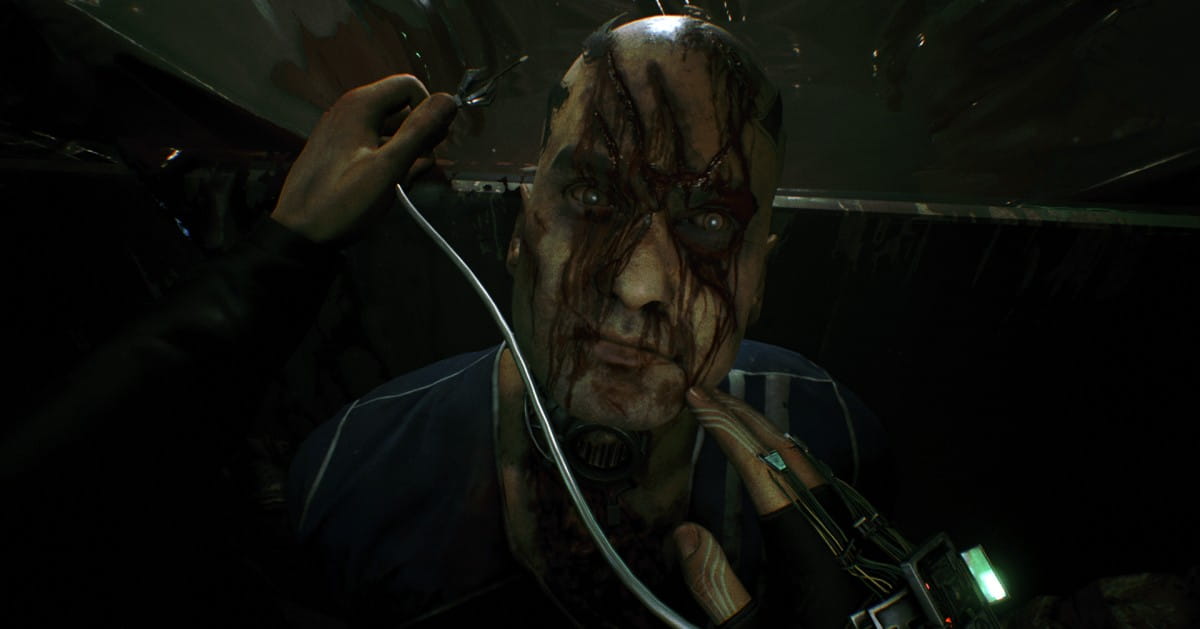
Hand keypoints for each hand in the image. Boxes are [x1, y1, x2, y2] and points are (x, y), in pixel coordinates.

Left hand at [270, 74, 456, 243]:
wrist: (298, 233)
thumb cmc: (343, 201)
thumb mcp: (388, 167)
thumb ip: (420, 131)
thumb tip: (450, 99)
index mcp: (360, 105)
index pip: (409, 85)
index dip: (428, 109)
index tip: (431, 142)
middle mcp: (350, 110)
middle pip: (401, 108)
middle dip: (419, 135)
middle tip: (417, 168)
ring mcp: (343, 131)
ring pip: (390, 130)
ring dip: (406, 153)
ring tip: (401, 183)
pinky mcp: (339, 151)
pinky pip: (375, 145)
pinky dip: (388, 161)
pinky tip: (389, 186)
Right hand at [674, 386, 868, 626]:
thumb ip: (712, 585)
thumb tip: (682, 532)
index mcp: (802, 545)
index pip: (760, 468)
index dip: (726, 429)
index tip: (696, 401)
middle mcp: (828, 524)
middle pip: (785, 452)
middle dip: (741, 415)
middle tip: (702, 392)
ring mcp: (843, 524)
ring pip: (805, 459)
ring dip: (763, 430)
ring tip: (726, 410)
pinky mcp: (849, 531)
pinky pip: (815, 475)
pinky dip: (783, 451)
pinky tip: (766, 450)